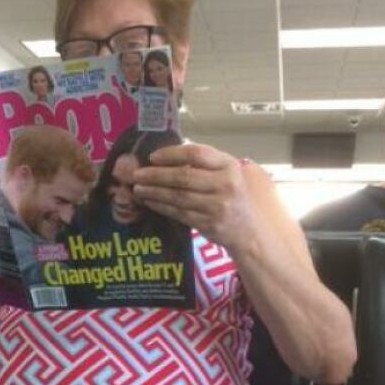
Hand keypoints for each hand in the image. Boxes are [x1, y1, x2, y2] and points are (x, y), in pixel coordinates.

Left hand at [132, 143, 258, 253]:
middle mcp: (225, 184)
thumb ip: (204, 163)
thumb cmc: (231, 195)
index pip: (197, 154)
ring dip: (155, 192)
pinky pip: (179, 213)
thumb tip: (166, 156)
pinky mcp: (209, 224)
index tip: (152, 157)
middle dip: (156, 175)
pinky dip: (162, 207)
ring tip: (138, 189)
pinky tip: (150, 202)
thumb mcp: (225, 173)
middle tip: (137, 175)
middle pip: (184, 176)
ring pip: (179, 196)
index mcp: (228, 165)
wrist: (247, 230)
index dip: (171, 154)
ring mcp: (217, 206)